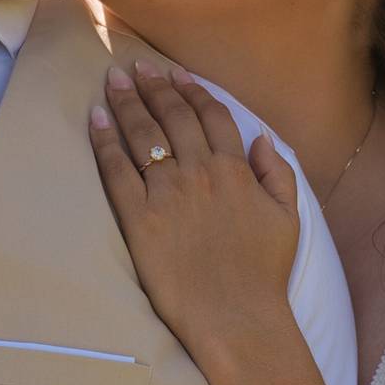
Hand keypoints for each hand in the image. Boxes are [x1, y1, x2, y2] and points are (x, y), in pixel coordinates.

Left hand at [88, 62, 299, 374]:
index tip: (175, 74)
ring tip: (114, 80)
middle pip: (171, 117)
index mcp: (234, 170)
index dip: (190, 91)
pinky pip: (116, 169)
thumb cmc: (263, 272)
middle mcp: (198, 172)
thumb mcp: (289, 218)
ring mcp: (166, 193)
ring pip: (143, 134)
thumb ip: (278, 173)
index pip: (210, 116)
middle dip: (153, 87)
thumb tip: (261, 139)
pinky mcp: (137, 218)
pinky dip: (105, 140)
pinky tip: (95, 117)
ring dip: (127, 102)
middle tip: (136, 67)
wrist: (235, 317)